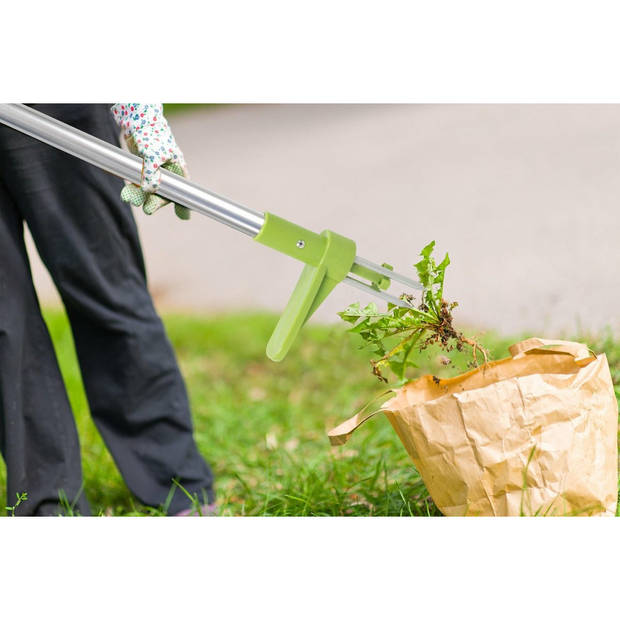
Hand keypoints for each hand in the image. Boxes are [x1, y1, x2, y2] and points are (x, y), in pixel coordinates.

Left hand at [111, 103, 189, 219]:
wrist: (135, 119)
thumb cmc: (149, 134)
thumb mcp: (152, 155)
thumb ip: (152, 175)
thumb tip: (149, 191)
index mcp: (177, 168)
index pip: (183, 191)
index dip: (183, 204)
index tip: (183, 216)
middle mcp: (167, 172)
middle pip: (163, 194)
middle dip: (154, 202)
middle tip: (147, 209)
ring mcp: (153, 171)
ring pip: (148, 191)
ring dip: (139, 196)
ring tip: (129, 198)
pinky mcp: (141, 169)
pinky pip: (137, 184)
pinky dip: (132, 188)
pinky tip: (127, 192)